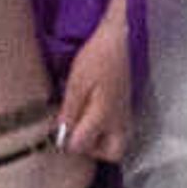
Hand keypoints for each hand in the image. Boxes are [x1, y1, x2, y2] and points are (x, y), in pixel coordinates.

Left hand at [58, 14, 134, 162]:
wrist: (124, 34)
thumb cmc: (99, 55)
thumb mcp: (77, 82)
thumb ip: (70, 111)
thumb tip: (60, 135)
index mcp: (103, 116)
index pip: (81, 146)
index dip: (65, 141)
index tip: (56, 129)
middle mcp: (119, 120)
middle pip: (112, 153)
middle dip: (93, 150)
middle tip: (77, 134)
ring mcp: (127, 111)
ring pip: (120, 141)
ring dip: (103, 140)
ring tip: (86, 124)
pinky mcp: (129, 102)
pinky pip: (121, 127)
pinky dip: (109, 128)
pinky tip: (96, 112)